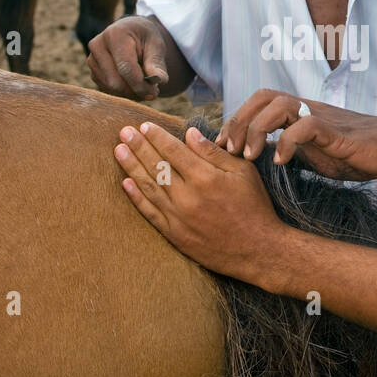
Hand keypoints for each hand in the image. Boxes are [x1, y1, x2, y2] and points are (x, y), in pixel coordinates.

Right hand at [87, 17, 168, 99]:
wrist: (131, 32)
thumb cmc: (145, 38)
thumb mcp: (156, 45)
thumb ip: (156, 63)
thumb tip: (160, 80)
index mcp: (115, 35)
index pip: (126, 67)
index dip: (140, 84)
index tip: (154, 92)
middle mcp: (98, 46)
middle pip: (115, 81)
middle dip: (135, 91)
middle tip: (152, 91)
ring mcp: (92, 59)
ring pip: (111, 88)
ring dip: (130, 93)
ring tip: (144, 84)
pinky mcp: (92, 72)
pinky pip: (107, 90)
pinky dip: (123, 93)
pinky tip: (133, 84)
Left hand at [114, 122, 286, 279]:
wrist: (258, 250)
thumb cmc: (254, 207)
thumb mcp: (243, 172)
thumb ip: (213, 152)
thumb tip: (189, 133)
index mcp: (205, 177)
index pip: (173, 150)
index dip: (157, 136)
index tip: (144, 126)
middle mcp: (188, 196)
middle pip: (156, 166)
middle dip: (138, 146)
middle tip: (123, 132)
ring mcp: (178, 217)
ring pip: (149, 186)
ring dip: (131, 166)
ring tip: (118, 150)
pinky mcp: (175, 235)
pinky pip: (150, 212)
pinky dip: (136, 197)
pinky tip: (126, 183)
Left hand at [217, 89, 376, 181]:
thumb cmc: (358, 152)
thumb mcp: (316, 155)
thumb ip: (292, 152)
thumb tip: (262, 162)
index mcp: (300, 114)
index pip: (259, 102)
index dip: (236, 119)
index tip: (221, 147)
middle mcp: (308, 109)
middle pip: (263, 97)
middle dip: (239, 121)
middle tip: (228, 150)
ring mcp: (322, 117)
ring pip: (280, 105)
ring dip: (257, 129)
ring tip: (250, 157)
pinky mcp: (337, 131)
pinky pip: (306, 125)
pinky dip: (288, 142)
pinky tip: (283, 162)